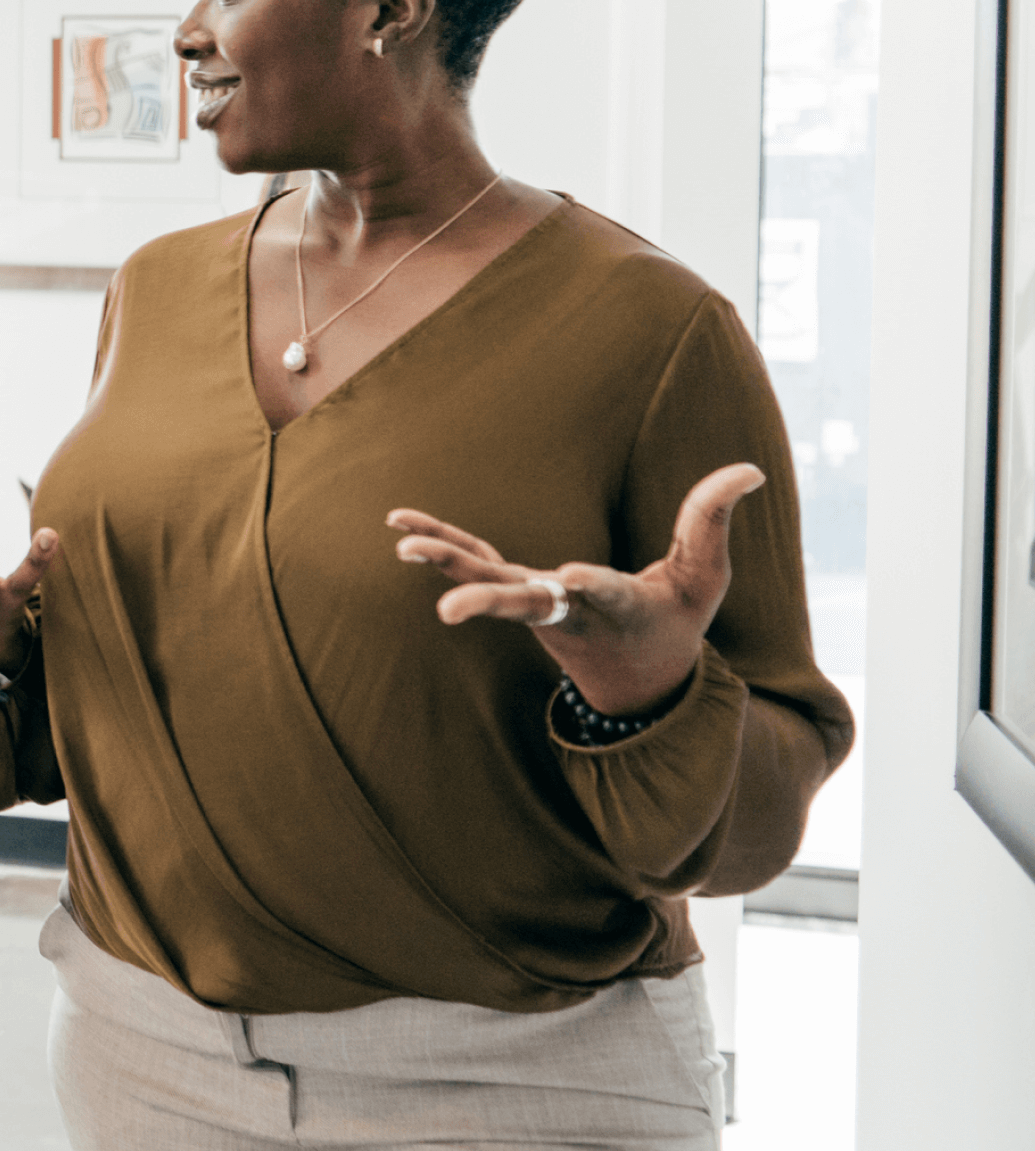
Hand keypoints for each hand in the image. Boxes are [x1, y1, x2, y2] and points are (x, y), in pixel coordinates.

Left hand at [386, 464, 766, 715]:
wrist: (635, 682)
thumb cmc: (675, 622)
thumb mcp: (706, 579)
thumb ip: (713, 522)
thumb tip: (749, 468)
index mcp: (622, 608)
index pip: (606, 595)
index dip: (591, 586)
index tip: (573, 577)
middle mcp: (569, 611)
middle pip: (524, 604)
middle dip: (487, 603)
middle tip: (445, 613)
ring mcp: (535, 605)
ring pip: (486, 583)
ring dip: (445, 565)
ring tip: (402, 545)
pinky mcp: (517, 592)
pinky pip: (473, 565)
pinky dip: (440, 547)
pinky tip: (400, 528)